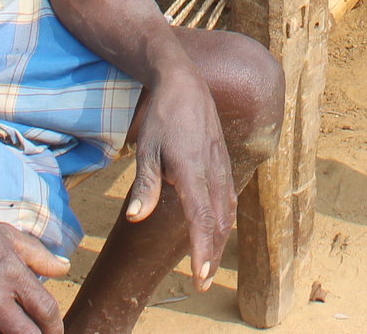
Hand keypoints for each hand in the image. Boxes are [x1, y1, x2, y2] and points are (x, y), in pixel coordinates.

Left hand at [121, 55, 237, 290]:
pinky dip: (225, 219)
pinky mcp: (224, 160)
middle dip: (210, 254)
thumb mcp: (146, 149)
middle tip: (202, 282)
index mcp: (192, 170)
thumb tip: (137, 217)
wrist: (185, 84)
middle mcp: (212, 170)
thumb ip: (145, 185)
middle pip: (218, 221)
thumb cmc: (161, 117)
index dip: (201, 249)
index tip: (199, 275)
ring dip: (219, 239)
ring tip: (207, 262)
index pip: (201, 218)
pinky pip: (229, 196)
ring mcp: (222, 165)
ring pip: (227, 210)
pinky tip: (219, 229)